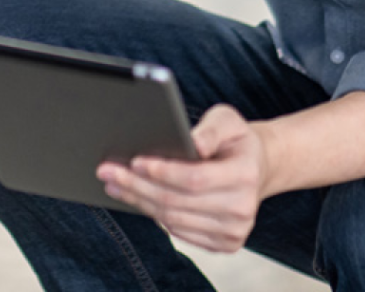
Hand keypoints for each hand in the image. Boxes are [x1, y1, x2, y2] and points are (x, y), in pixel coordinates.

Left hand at [96, 105, 269, 252]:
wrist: (257, 168)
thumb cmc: (235, 140)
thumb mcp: (227, 120)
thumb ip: (210, 129)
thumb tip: (193, 144)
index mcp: (245, 175)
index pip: (195, 179)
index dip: (162, 171)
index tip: (133, 161)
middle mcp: (242, 208)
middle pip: (177, 202)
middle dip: (137, 186)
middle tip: (107, 172)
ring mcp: (234, 231)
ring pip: (173, 219)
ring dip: (139, 201)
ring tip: (114, 184)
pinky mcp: (225, 244)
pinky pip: (179, 231)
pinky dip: (154, 214)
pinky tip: (137, 198)